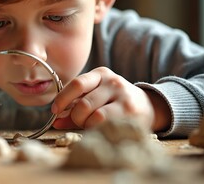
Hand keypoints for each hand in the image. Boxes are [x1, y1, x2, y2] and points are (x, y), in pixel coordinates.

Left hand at [51, 67, 168, 130]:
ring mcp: (122, 95)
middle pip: (82, 102)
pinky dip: (96, 128)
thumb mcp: (95, 98)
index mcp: (100, 74)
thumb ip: (74, 107)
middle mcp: (112, 81)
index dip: (62, 99)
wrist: (148, 106)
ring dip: (86, 124)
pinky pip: (103, 122)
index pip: (76, 84)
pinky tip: (100, 127)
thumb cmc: (114, 103)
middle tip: (77, 121)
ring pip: (92, 114)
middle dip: (75, 117)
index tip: (55, 110)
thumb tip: (55, 121)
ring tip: (91, 124)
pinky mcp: (129, 111)